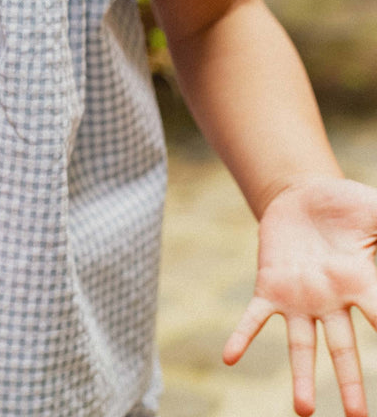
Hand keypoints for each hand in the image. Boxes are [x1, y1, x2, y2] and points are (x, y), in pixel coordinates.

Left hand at [223, 177, 376, 416]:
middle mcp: (332, 300)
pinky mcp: (271, 286)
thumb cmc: (347, 206)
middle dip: (350, 382)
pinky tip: (230, 357)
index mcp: (362, 283)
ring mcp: (300, 297)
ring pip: (302, 345)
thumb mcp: (374, 210)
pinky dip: (243, 336)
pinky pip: (255, 316)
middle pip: (343, 348)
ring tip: (303, 410)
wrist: (304, 196)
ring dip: (301, 376)